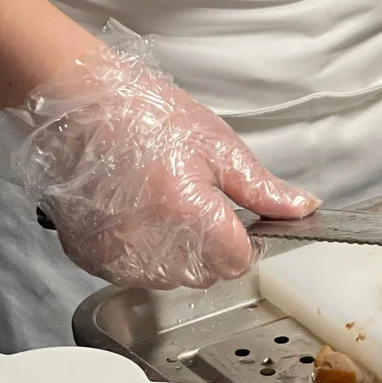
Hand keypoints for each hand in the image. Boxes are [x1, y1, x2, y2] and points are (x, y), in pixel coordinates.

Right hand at [4, 29, 317, 288]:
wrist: (80, 105)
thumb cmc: (145, 116)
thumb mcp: (218, 145)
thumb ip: (261, 188)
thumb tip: (302, 208)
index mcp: (190, 215)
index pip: (238, 261)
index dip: (243, 239)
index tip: (233, 216)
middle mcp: (151, 246)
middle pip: (205, 274)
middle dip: (211, 244)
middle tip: (194, 198)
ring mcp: (116, 256)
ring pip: (169, 278)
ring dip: (176, 252)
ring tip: (162, 201)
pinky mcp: (90, 257)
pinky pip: (131, 271)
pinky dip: (140, 252)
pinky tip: (135, 213)